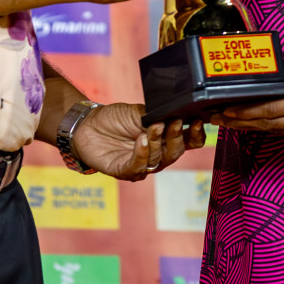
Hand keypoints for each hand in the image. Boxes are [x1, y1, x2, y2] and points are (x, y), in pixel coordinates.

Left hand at [71, 103, 207, 180]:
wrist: (88, 125)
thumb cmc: (115, 118)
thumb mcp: (140, 112)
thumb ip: (158, 114)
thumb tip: (175, 112)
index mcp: (165, 139)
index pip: (189, 141)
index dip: (196, 134)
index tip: (196, 121)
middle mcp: (157, 154)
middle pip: (176, 152)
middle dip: (176, 136)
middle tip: (173, 122)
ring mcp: (142, 164)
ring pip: (158, 159)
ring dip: (157, 142)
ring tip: (152, 127)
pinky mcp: (125, 171)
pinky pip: (138, 167)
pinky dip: (142, 153)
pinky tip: (141, 140)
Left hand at [210, 66, 283, 145]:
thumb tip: (277, 95)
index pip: (270, 111)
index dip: (245, 114)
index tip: (225, 112)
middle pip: (270, 125)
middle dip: (242, 123)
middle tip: (219, 120)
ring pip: (280, 132)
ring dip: (255, 128)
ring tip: (232, 124)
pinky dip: (276, 129)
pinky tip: (260, 127)